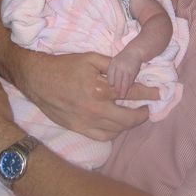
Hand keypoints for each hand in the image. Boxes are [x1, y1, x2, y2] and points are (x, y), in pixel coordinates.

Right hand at [22, 52, 154, 140]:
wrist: (37, 79)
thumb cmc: (63, 66)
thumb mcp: (89, 58)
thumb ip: (112, 64)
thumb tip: (130, 69)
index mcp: (99, 89)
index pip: (131, 93)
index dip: (148, 93)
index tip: (158, 93)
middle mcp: (95, 109)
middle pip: (128, 118)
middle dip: (142, 114)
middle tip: (147, 108)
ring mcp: (86, 122)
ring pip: (116, 130)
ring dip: (128, 124)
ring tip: (133, 115)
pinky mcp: (78, 129)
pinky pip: (102, 137)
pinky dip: (113, 133)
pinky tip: (116, 125)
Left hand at [107, 50, 142, 97]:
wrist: (135, 51)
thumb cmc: (124, 58)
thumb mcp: (116, 61)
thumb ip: (114, 71)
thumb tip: (111, 84)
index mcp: (113, 64)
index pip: (110, 76)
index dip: (110, 83)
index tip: (110, 89)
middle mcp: (119, 66)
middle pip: (117, 80)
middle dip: (116, 88)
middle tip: (116, 95)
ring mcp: (126, 69)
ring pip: (124, 82)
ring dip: (123, 90)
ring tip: (122, 96)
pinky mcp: (133, 71)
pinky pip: (130, 81)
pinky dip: (129, 86)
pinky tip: (128, 91)